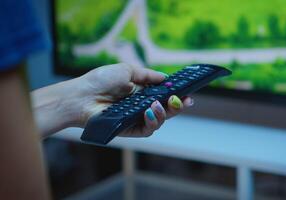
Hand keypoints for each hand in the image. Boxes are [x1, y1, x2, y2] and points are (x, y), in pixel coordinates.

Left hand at [71, 63, 193, 136]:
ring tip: (159, 104)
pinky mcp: (130, 129)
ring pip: (159, 120)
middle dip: (177, 105)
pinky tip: (149, 111)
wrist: (80, 96)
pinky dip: (152, 122)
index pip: (163, 95)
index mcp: (141, 92)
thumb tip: (166, 78)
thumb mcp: (127, 70)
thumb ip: (148, 75)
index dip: (176, 94)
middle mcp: (140, 106)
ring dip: (165, 113)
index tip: (188, 92)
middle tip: (183, 100)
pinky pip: (147, 129)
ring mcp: (136, 118)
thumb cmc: (100, 80)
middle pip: (165, 109)